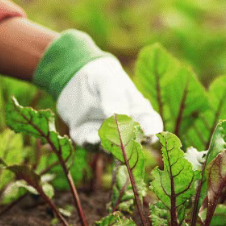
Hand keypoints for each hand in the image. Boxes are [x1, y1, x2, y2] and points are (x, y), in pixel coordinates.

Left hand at [33, 30, 161, 145]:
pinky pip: (90, 146)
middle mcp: (125, 128)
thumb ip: (113, 95)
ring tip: (103, 139)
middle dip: (130, 144)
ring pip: (112, 148)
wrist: (73, 80)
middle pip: (134, 142)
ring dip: (109, 147)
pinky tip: (88, 138)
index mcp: (138, 111)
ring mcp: (107, 135)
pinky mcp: (88, 138)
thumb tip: (117, 116)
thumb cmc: (99, 76)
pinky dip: (91, 144)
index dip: (153, 130)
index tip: (148, 132)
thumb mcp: (106, 78)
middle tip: (124, 141)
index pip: (151, 124)